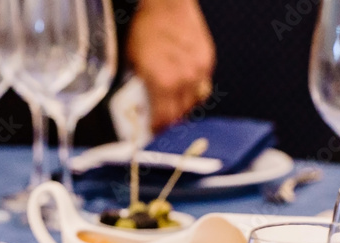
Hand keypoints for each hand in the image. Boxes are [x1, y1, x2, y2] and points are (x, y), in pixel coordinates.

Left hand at [127, 0, 215, 131]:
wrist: (166, 3)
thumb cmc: (145, 29)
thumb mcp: (132, 63)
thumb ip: (139, 88)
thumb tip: (140, 107)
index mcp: (163, 83)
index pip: (163, 120)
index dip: (156, 130)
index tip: (151, 132)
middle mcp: (184, 80)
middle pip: (180, 115)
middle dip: (169, 121)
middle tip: (159, 121)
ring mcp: (199, 70)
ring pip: (194, 102)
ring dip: (182, 107)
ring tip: (171, 106)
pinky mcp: (208, 59)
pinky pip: (202, 85)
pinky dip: (193, 90)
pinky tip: (182, 87)